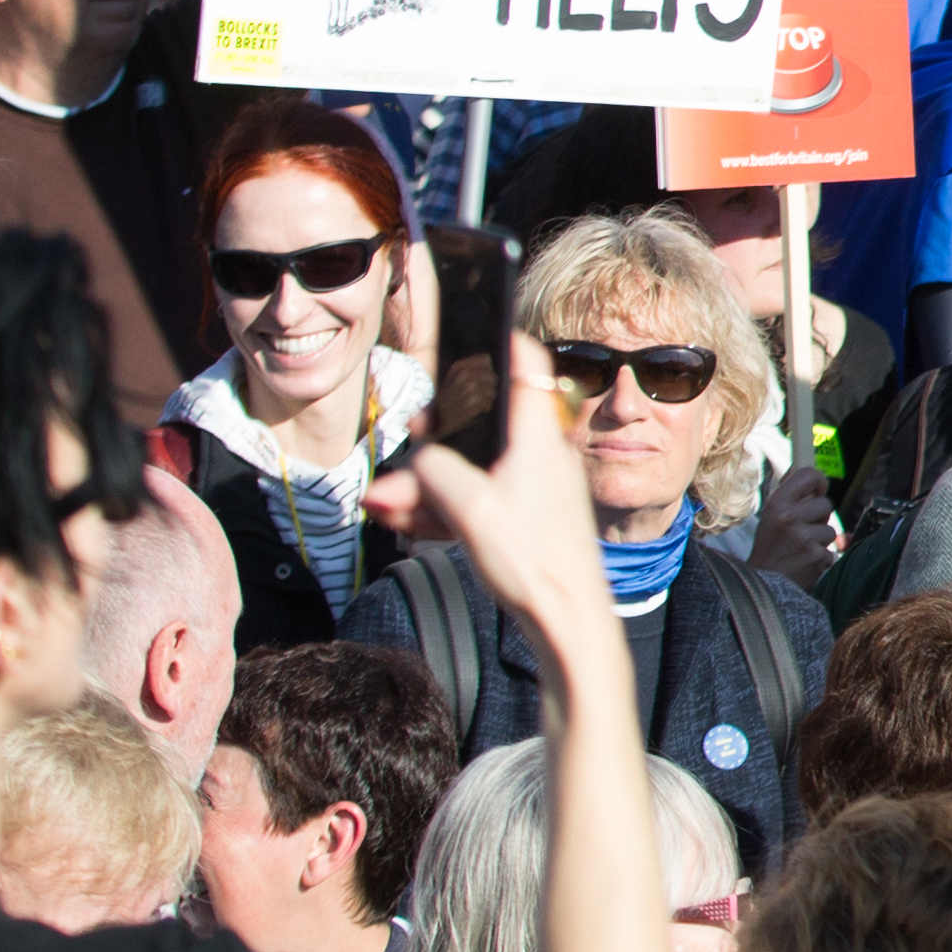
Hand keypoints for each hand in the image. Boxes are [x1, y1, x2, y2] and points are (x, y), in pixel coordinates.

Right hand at [373, 354, 618, 694]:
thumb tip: (418, 459)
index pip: (527, 367)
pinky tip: (404, 524)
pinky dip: (441, 511)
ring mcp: (531, 488)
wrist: (567, 623)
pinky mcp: (522, 519)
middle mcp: (537, 455)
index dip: (499, 342)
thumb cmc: (534, 561)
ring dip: (424, 488)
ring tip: (384, 506)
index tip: (473, 329)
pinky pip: (474, 502)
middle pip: (479, 427)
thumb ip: (435, 475)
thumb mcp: (471, 510)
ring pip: (469, 470)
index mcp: (536, 437)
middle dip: (432, 445)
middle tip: (401, 459)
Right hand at [750, 453, 839, 588]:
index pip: (808, 475)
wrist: (762, 585)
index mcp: (777, 504)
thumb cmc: (768, 548)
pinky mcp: (816, 557)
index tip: (818, 489)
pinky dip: (820, 558)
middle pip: (826, 504)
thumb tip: (813, 476)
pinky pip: (830, 551)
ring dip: (820, 540)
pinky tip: (804, 562)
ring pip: (830, 530)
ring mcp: (804, 539)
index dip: (818, 481)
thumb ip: (791, 497)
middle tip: (802, 529)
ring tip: (800, 549)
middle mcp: (790, 518)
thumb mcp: (771, 516)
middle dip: (818, 517)